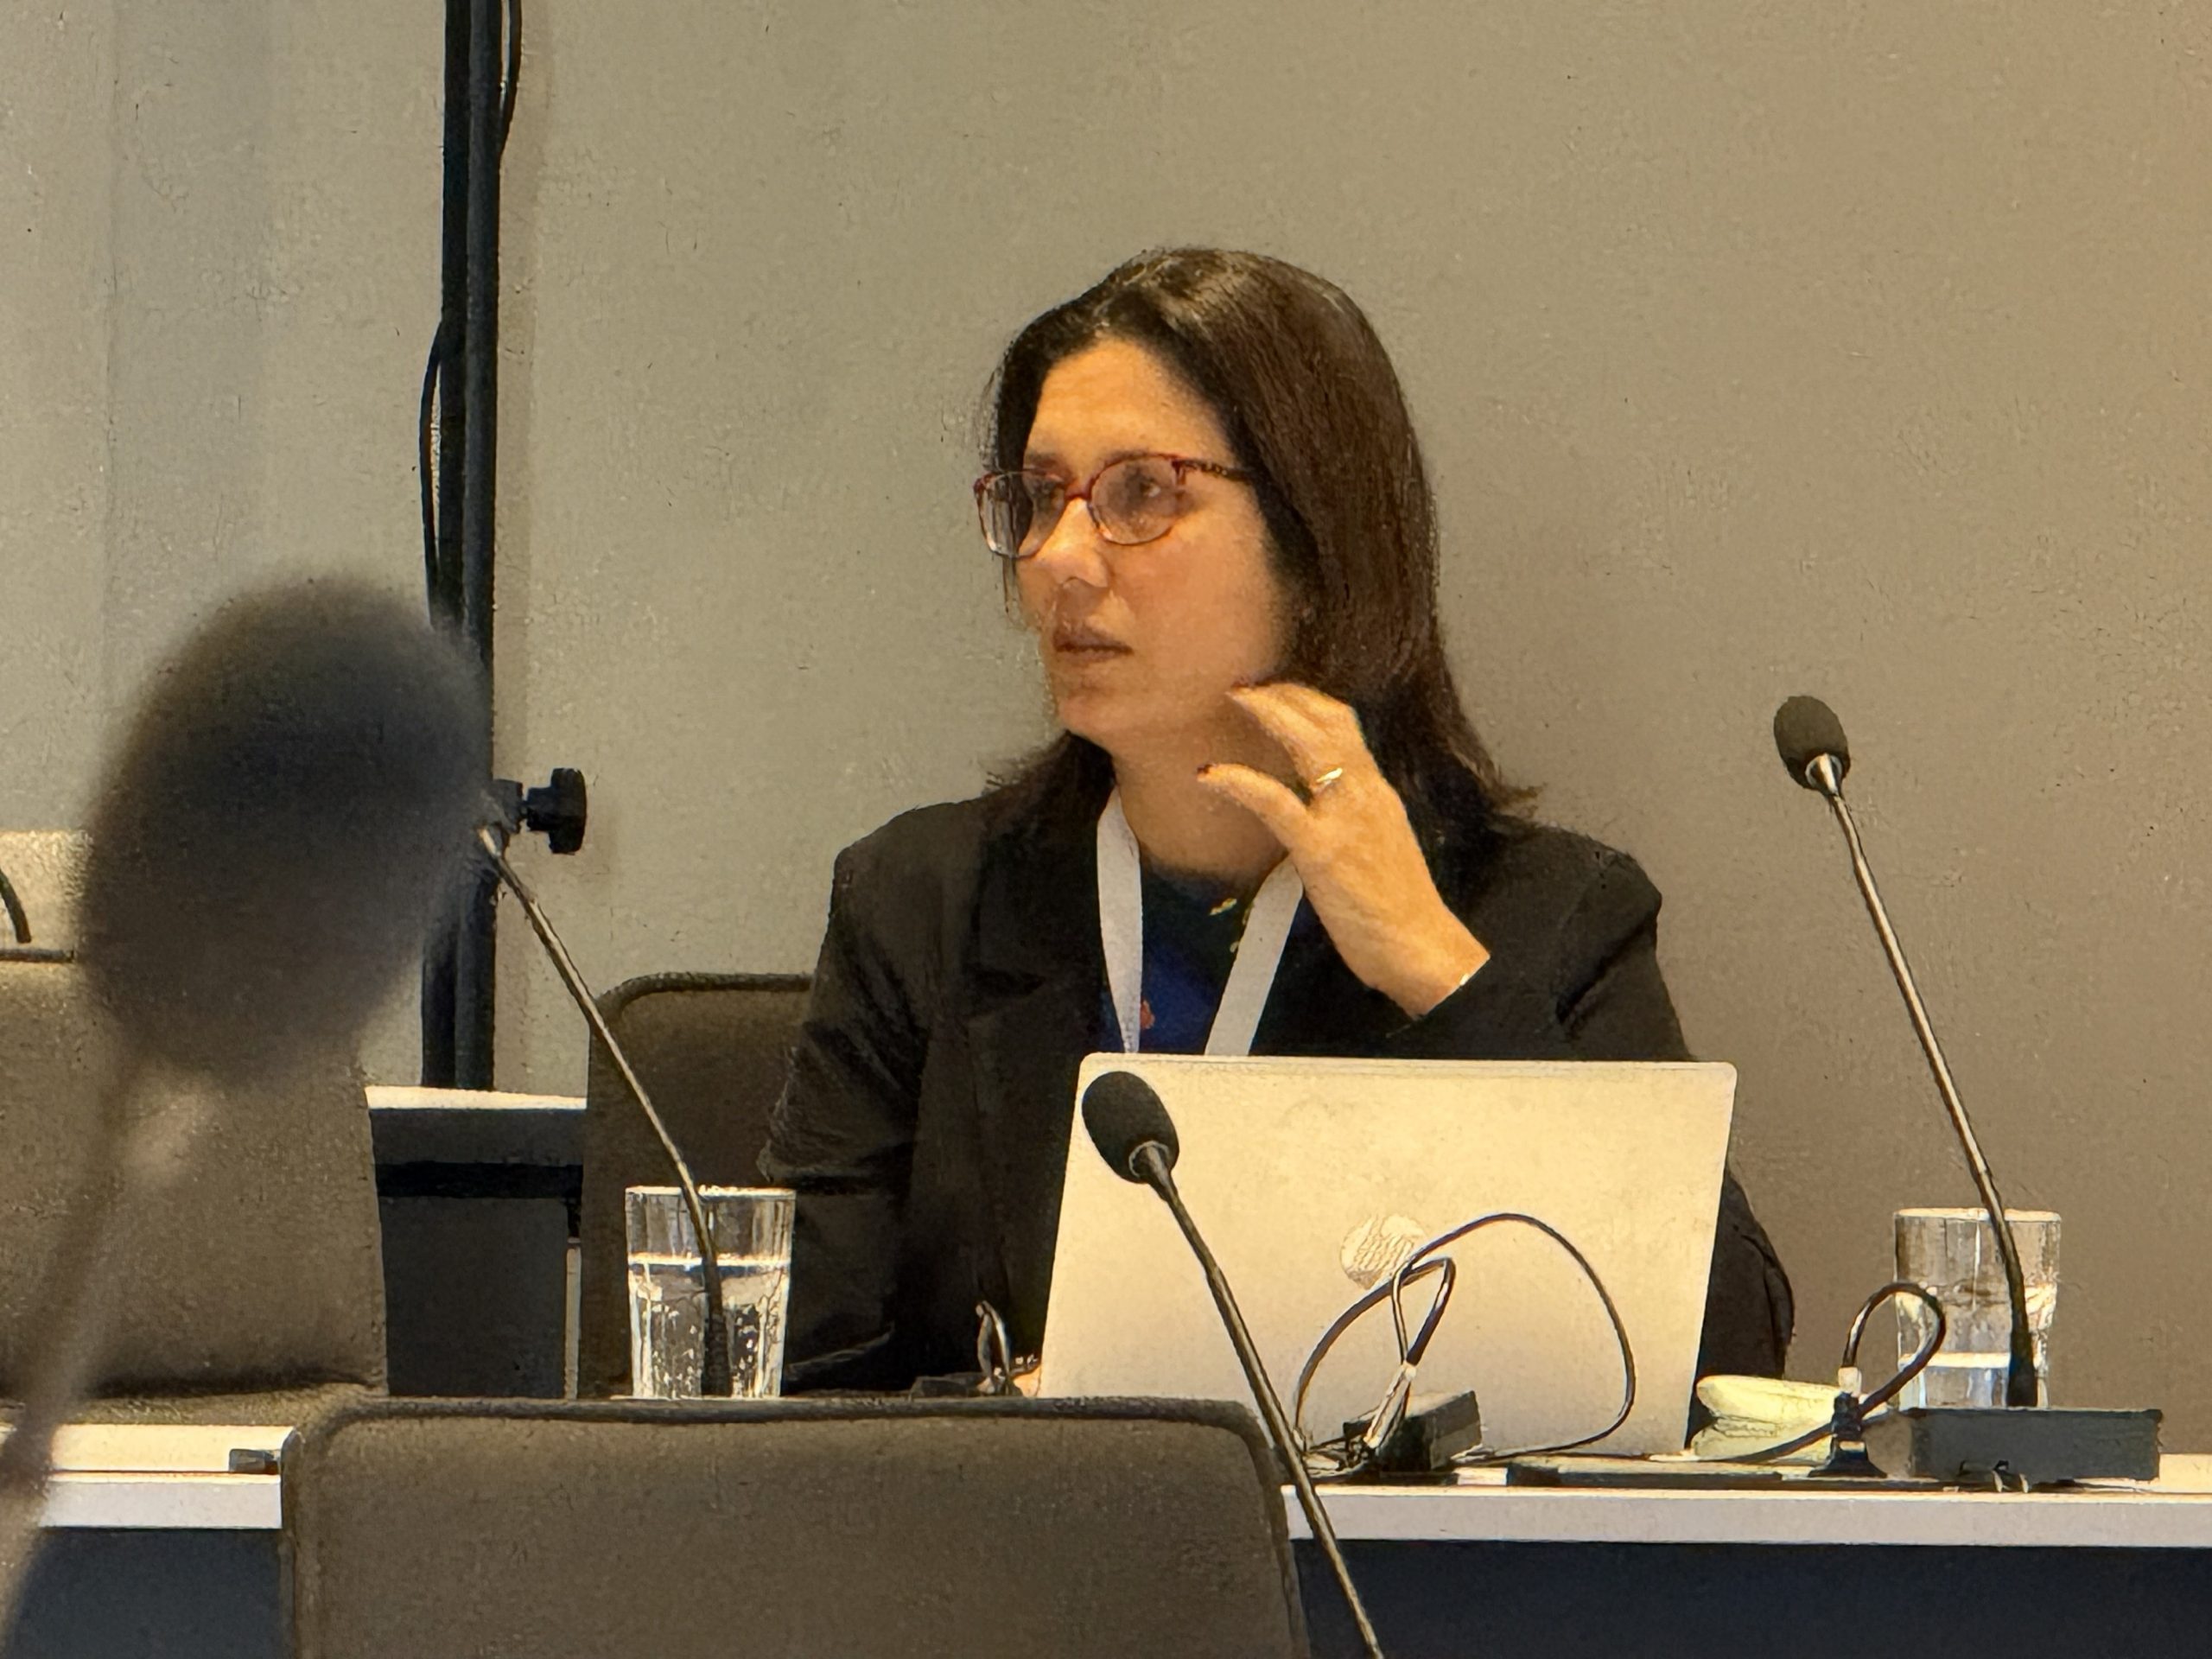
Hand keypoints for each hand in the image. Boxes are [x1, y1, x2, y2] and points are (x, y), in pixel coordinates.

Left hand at [1195, 682, 1489, 1017]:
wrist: (1422, 947)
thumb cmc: (1399, 910)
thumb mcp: (1379, 847)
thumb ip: (1351, 821)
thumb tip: (1317, 809)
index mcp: (1377, 793)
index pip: (1345, 725)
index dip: (1307, 701)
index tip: (1276, 692)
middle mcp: (1365, 794)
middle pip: (1327, 720)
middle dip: (1284, 694)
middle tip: (1246, 686)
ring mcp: (1344, 819)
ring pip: (1308, 745)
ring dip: (1268, 713)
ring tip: (1233, 699)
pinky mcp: (1322, 851)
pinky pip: (1276, 802)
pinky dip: (1241, 781)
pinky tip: (1211, 774)